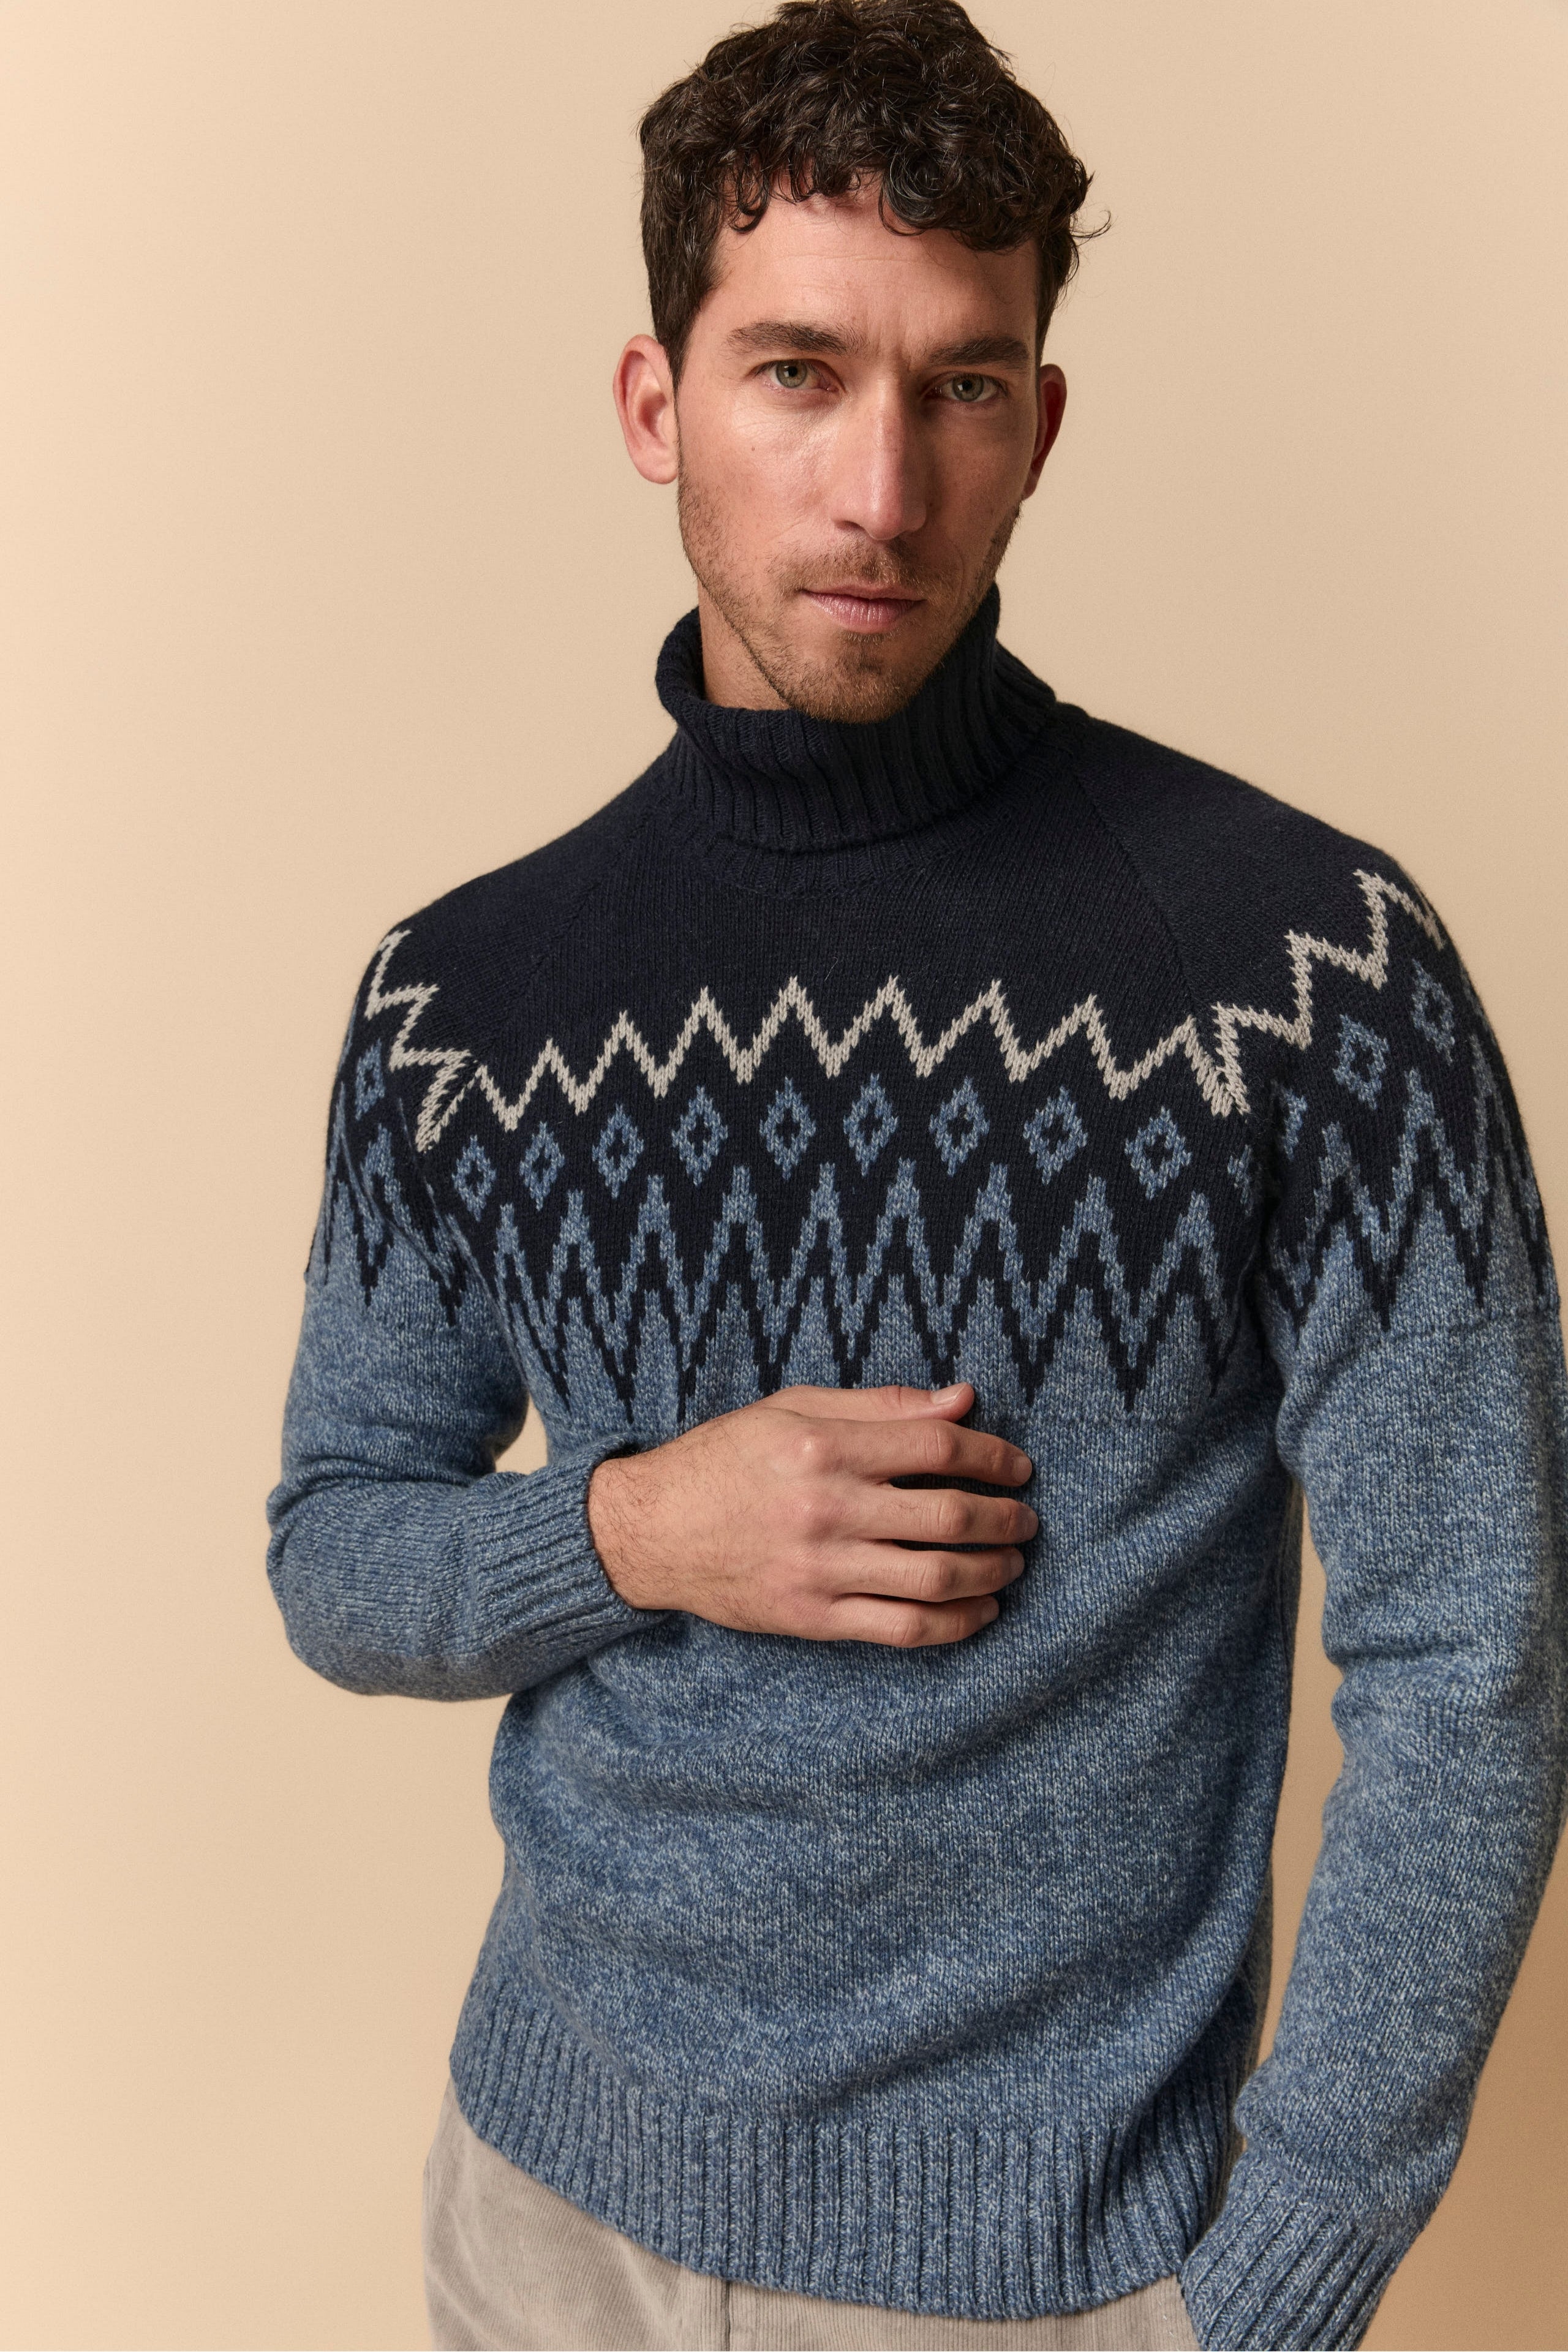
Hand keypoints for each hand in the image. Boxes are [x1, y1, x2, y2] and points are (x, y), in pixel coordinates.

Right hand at [587, 1381, 1035, 1646]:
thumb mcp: (794, 1409)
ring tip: (1012, 1562)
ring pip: (936, 1578)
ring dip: (991, 1572)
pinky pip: (903, 1629)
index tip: (1018, 1467)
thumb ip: (880, 1406)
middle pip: (949, 1516)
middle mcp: (827, 1509)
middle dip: (1005, 1519)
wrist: (653, 1529)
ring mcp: (821, 1569)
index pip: (937, 1448)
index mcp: (824, 1448)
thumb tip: (962, 1400)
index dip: (993, 1456)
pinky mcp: (813, 1618)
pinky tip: (980, 1610)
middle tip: (1026, 1519)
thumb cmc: (726, 1459)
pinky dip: (955, 1624)